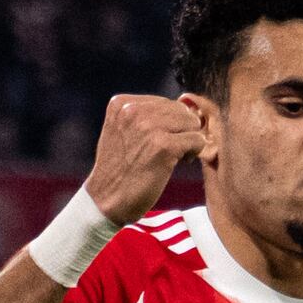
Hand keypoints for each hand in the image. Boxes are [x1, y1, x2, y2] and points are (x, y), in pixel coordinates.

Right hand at [83, 92, 211, 226]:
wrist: (106, 200)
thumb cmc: (119, 169)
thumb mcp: (122, 131)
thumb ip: (145, 116)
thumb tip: (187, 107)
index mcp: (122, 104)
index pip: (164, 103)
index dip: (170, 123)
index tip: (159, 142)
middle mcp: (133, 110)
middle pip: (180, 110)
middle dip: (182, 130)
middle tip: (171, 151)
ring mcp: (148, 127)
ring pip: (191, 122)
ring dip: (189, 140)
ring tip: (174, 156)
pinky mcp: (163, 145)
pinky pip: (197, 140)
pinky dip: (193, 152)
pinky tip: (178, 163)